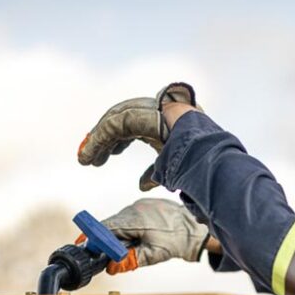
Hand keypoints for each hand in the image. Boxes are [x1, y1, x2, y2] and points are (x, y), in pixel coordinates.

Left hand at [77, 83, 200, 190]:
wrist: (208, 155)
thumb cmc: (199, 163)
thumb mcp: (172, 169)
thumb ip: (155, 173)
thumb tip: (141, 185)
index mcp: (166, 120)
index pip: (135, 124)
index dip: (118, 139)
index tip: (109, 154)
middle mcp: (157, 111)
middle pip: (122, 118)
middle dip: (104, 138)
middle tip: (90, 157)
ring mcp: (150, 109)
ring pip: (116, 120)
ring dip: (98, 141)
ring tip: (86, 160)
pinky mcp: (142, 114)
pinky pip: (114, 126)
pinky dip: (99, 141)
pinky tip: (90, 156)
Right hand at [77, 198, 209, 273]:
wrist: (197, 229)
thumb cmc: (179, 240)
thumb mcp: (154, 255)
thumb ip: (131, 260)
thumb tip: (111, 267)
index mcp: (135, 219)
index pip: (105, 227)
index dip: (93, 237)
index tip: (85, 245)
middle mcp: (136, 208)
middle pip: (112, 225)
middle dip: (108, 240)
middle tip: (106, 254)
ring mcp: (141, 205)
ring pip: (122, 221)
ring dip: (121, 235)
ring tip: (133, 246)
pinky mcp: (147, 206)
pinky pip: (131, 217)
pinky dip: (130, 229)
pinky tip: (140, 237)